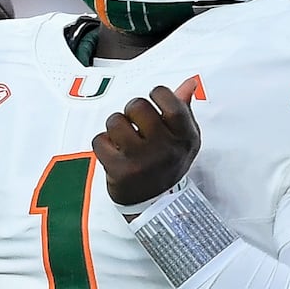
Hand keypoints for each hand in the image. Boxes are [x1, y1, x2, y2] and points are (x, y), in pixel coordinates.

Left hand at [92, 78, 200, 206]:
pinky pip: (100, 140)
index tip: (153, 102)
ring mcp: (142, 161)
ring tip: (124, 140)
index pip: (169, 100)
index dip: (157, 94)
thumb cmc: (168, 164)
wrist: (156, 205)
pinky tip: (115, 154)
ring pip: (115, 121)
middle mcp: (166, 149)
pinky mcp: (120, 172)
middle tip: (135, 124)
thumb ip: (184, 109)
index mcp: (185, 137)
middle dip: (132, 110)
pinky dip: (103, 144)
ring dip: (115, 127)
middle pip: (137, 105)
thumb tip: (190, 83)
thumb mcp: (184, 139)